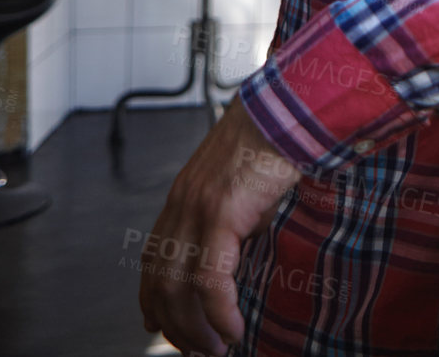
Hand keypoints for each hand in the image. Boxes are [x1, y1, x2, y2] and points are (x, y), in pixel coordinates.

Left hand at [137, 97, 303, 355]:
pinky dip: (220, 312)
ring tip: (214, 348)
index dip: (152, 299)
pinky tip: (232, 328)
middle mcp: (182, 206)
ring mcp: (198, 210)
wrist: (287, 107)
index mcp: (185, 198)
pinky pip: (212, 278)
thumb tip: (246, 244)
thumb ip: (234, 212)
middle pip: (160, 282)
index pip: (153, 260)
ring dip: (194, 328)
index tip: (156, 325)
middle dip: (173, 324)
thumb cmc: (274, 137)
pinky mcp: (222, 214)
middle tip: (194, 349)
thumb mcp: (243, 181)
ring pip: (179, 287)